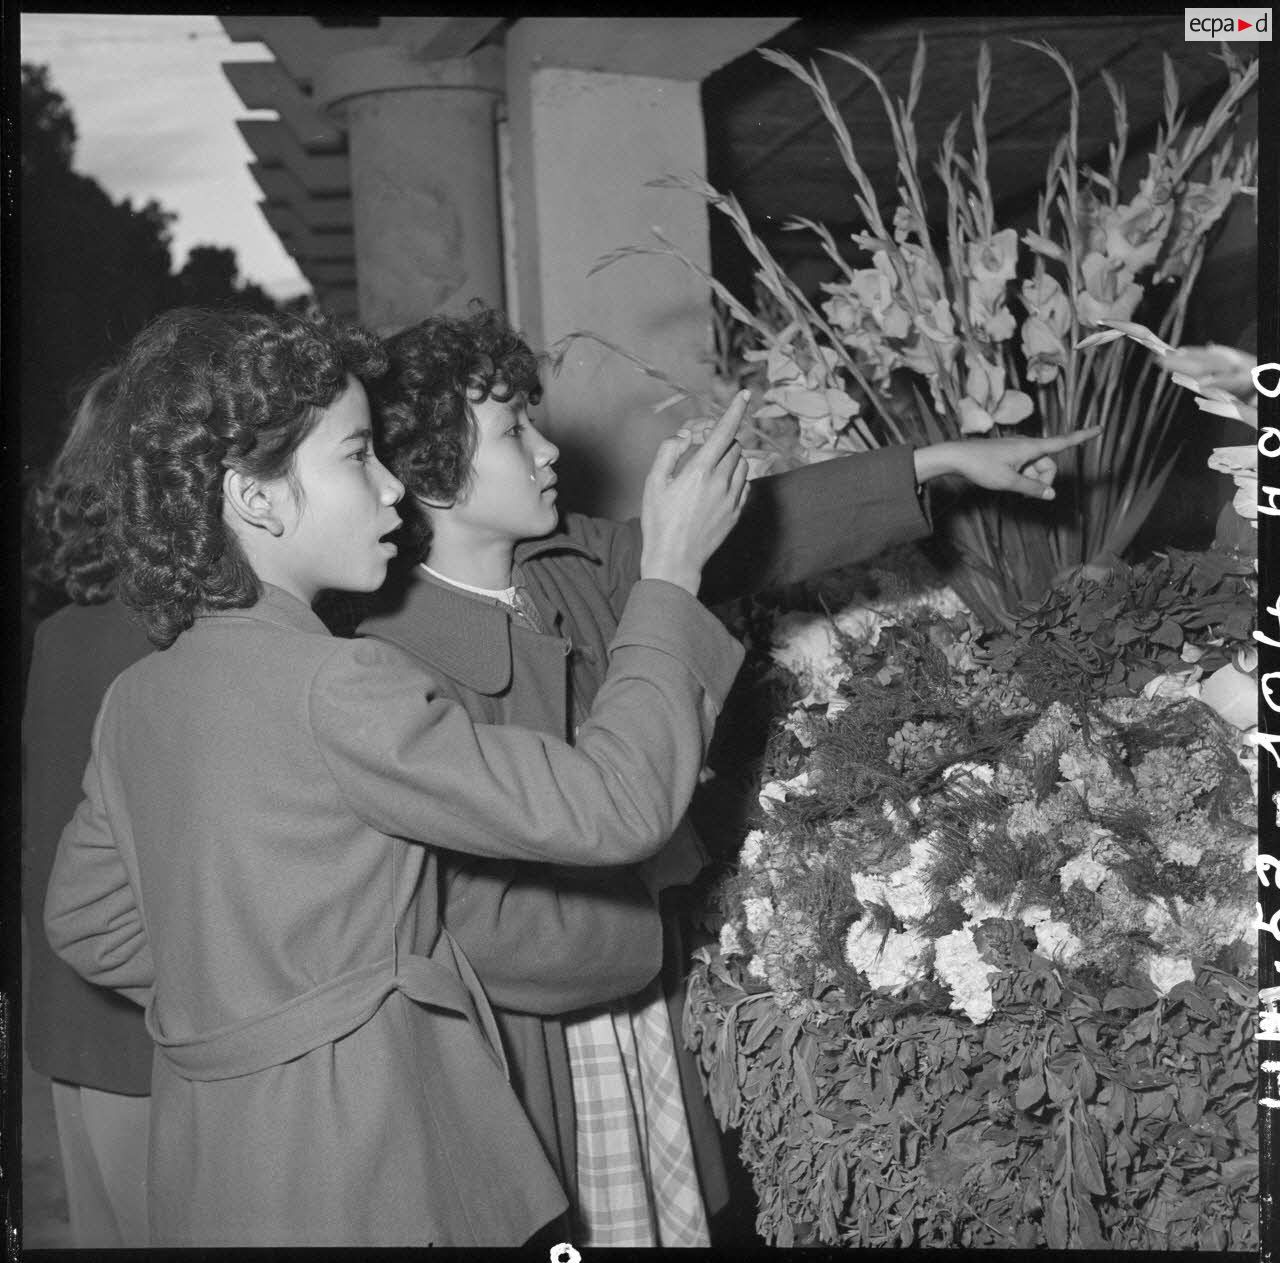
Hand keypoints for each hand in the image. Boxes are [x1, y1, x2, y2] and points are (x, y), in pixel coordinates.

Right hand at [639, 391, 750, 593]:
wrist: (675, 560)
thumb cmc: (659, 522)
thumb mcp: (653, 483)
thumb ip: (668, 452)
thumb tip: (685, 438)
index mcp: (699, 471)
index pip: (723, 432)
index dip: (735, 411)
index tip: (744, 395)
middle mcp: (721, 482)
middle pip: (733, 446)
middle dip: (721, 441)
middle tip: (702, 450)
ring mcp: (732, 499)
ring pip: (742, 464)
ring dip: (730, 459)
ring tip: (709, 471)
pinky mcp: (737, 512)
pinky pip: (744, 484)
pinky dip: (735, 477)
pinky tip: (717, 488)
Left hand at [913, 428, 1101, 500]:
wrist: (956, 456)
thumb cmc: (981, 467)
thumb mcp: (1008, 481)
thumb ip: (1032, 488)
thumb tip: (1051, 495)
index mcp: (1031, 446)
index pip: (1063, 442)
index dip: (1082, 437)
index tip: (1100, 428)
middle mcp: (1027, 445)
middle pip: (1049, 464)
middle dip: (1045, 480)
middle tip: (1028, 493)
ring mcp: (1018, 450)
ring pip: (1036, 468)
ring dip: (1031, 480)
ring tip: (1011, 486)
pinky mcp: (1010, 455)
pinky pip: (1025, 467)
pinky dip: (1023, 477)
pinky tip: (1008, 482)